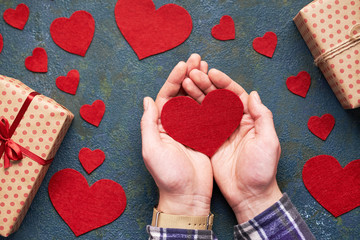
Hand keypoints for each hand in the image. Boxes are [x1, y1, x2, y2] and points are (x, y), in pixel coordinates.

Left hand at [141, 54, 211, 215]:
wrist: (188, 196)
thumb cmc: (168, 175)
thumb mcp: (152, 149)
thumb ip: (148, 123)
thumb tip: (147, 99)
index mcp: (160, 126)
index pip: (166, 96)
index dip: (174, 79)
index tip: (184, 65)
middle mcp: (174, 124)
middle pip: (181, 95)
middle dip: (188, 75)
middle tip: (197, 57)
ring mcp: (190, 129)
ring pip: (195, 101)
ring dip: (200, 83)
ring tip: (207, 65)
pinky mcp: (204, 135)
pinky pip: (207, 113)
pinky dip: (211, 99)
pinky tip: (218, 86)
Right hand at [183, 68, 281, 222]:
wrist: (249, 195)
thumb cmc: (262, 170)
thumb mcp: (268, 142)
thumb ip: (262, 117)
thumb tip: (253, 94)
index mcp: (249, 119)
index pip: (235, 95)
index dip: (224, 82)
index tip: (211, 72)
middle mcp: (234, 122)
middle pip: (218, 98)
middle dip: (206, 84)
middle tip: (192, 73)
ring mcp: (220, 132)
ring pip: (206, 108)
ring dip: (196, 94)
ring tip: (184, 81)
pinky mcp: (209, 142)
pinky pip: (199, 124)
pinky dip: (190, 113)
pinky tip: (180, 103)